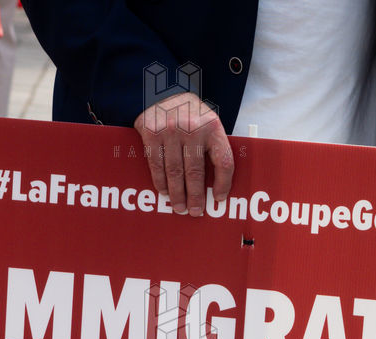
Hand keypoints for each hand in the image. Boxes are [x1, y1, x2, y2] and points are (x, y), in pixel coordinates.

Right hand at [133, 92, 234, 216]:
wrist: (161, 89)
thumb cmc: (189, 113)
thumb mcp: (207, 121)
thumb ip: (212, 146)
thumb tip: (216, 183)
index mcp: (213, 127)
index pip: (223, 161)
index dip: (223, 183)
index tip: (219, 198)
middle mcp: (192, 129)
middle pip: (195, 171)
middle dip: (195, 196)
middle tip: (195, 211)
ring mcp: (170, 131)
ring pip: (174, 172)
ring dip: (177, 194)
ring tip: (179, 207)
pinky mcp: (152, 133)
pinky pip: (157, 164)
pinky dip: (161, 182)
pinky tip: (164, 191)